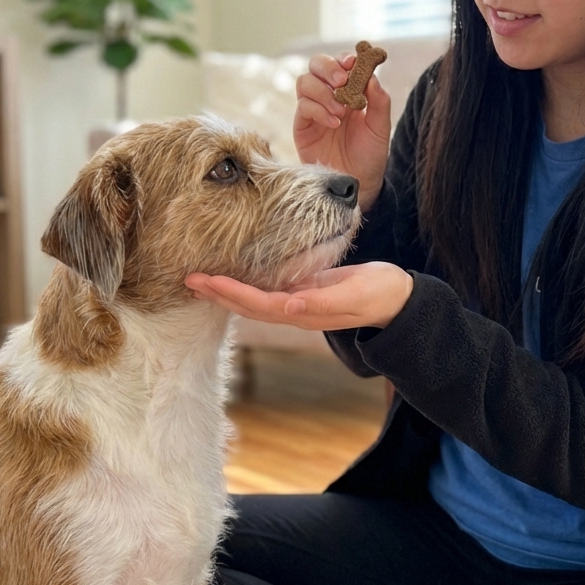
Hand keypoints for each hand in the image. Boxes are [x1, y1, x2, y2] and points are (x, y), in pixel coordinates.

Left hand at [185, 262, 413, 330]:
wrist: (397, 300)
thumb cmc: (380, 294)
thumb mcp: (356, 295)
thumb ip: (323, 303)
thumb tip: (290, 307)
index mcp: (303, 311)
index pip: (256, 304)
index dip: (230, 294)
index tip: (204, 281)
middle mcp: (294, 310)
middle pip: (246, 305)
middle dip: (217, 294)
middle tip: (187, 278)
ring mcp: (296, 302)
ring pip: (252, 299)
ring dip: (226, 290)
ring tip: (200, 278)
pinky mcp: (302, 291)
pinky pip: (266, 290)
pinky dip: (245, 283)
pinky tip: (234, 274)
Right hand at [294, 52, 391, 211]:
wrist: (358, 183)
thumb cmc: (370, 155)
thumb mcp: (381, 127)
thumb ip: (379, 101)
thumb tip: (372, 75)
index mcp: (349, 91)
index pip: (341, 64)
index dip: (344, 58)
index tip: (353, 62)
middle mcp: (328, 96)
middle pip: (316, 65)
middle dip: (328, 67)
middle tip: (342, 81)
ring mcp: (313, 110)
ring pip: (305, 81)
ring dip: (323, 91)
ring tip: (340, 111)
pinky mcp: (302, 126)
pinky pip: (302, 107)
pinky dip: (318, 110)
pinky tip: (334, 123)